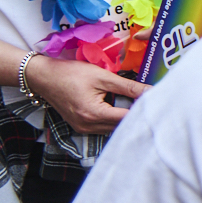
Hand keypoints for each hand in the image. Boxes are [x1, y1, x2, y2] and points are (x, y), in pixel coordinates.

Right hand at [24, 54, 147, 133]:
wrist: (42, 77)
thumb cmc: (70, 74)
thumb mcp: (102, 77)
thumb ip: (128, 86)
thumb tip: (152, 91)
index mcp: (94, 115)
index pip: (128, 118)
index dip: (144, 111)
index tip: (159, 102)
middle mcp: (88, 126)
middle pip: (122, 126)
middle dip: (137, 115)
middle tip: (152, 103)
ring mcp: (83, 129)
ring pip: (113, 128)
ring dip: (125, 118)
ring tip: (137, 104)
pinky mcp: (81, 126)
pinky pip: (104, 127)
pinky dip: (114, 119)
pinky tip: (121, 108)